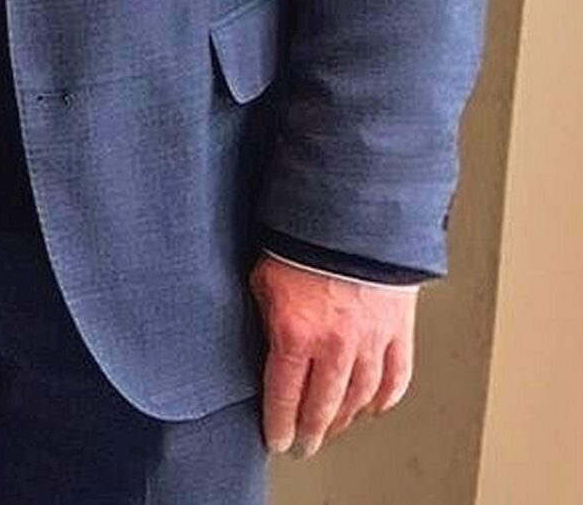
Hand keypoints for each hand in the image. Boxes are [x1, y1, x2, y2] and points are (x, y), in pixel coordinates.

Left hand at [250, 256, 417, 455]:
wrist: (349, 216)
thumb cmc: (300, 242)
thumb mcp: (263, 280)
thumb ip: (267, 318)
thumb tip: (265, 344)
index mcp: (296, 334)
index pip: (284, 395)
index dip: (279, 424)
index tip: (276, 441)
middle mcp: (336, 346)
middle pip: (324, 406)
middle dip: (311, 431)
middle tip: (304, 445)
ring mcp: (371, 342)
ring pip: (359, 398)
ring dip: (344, 420)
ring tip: (332, 430)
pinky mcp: (398, 332)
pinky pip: (395, 378)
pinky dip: (384, 398)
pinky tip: (373, 408)